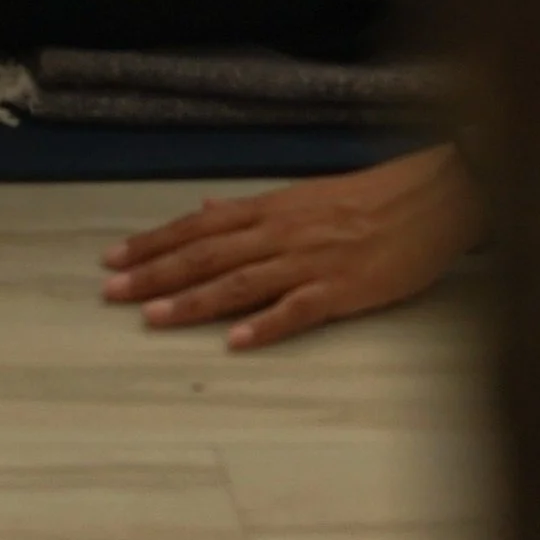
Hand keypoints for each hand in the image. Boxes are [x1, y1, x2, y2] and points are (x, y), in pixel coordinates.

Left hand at [101, 146, 477, 350]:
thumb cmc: (366, 199)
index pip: (198, 227)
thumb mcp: (301, 196)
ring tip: (153, 319)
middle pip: (207, 254)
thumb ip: (251, 210)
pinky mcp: (341, 290)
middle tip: (112, 292)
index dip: (154, 243)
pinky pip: (297, 310)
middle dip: (156, 274)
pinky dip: (265, 326)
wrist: (428, 199)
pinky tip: (235, 343)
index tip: (115, 258)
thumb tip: (202, 211)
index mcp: (270, 209)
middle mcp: (280, 233)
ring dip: (194, 301)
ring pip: (240, 282)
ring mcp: (309, 262)